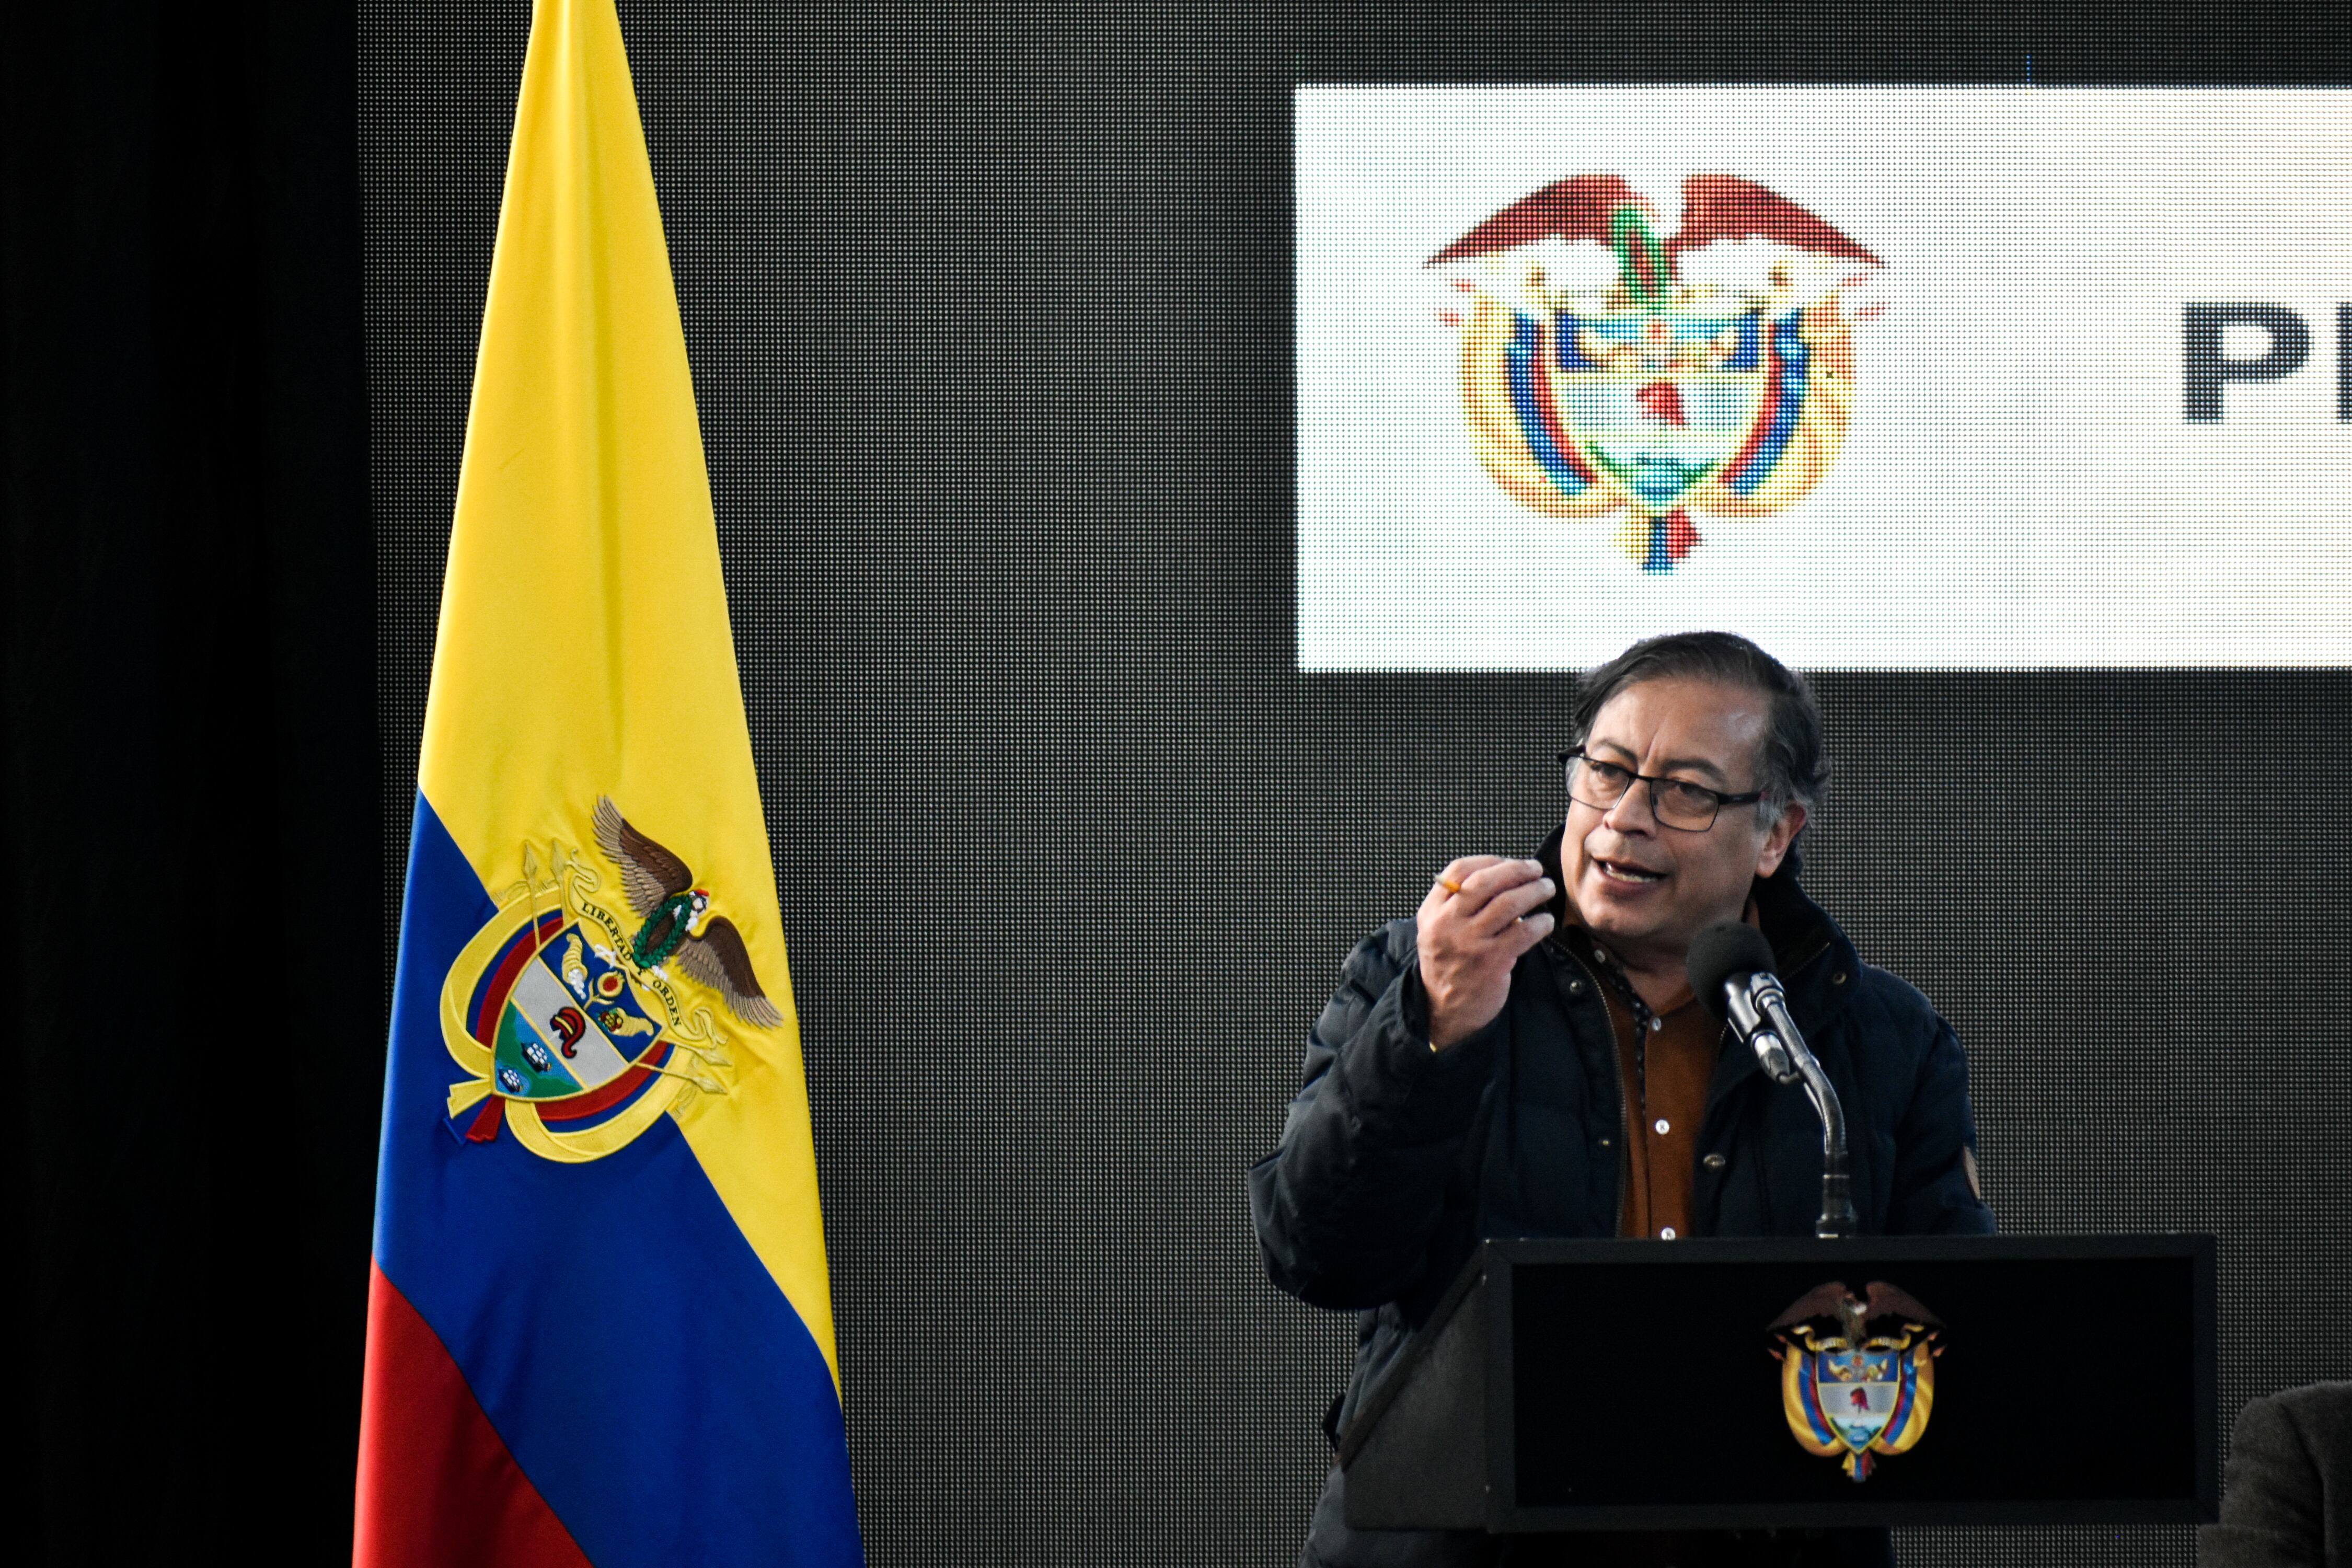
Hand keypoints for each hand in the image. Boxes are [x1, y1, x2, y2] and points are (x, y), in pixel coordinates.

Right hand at [1416, 856, 1555, 1050]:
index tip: (1509, 862)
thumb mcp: (1438, 929)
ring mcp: (1469, 943)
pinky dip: (1541, 922)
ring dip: (1534, 891)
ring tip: (1546, 889)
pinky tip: (1546, 921)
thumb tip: (1501, 874)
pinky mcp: (1491, 962)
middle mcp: (1447, 924)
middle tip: (1536, 869)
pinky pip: (1524, 932)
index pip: (1459, 870)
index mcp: (1432, 911)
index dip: (1489, 861)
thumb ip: (1457, 903)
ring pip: (1508, 903)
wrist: (1445, 1009)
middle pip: (1486, 882)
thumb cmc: (1450, 964)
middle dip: (1517, 870)